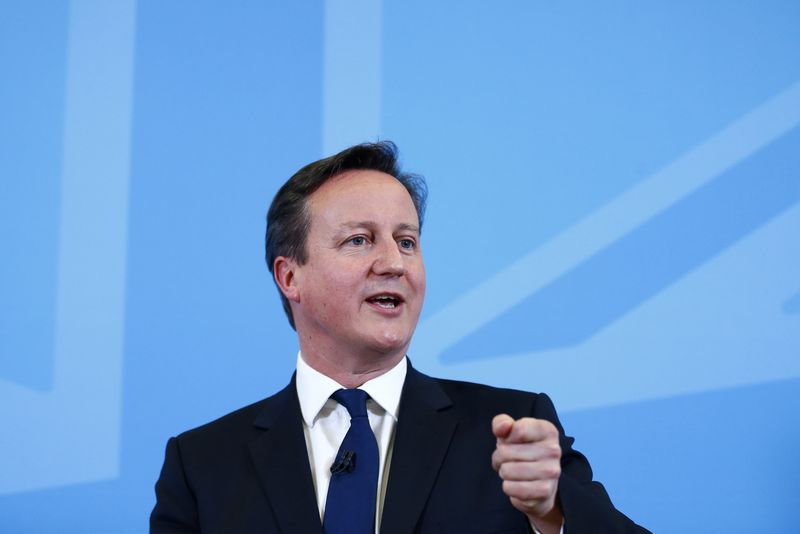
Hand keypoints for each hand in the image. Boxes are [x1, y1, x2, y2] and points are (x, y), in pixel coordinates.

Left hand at [492, 414, 562, 532]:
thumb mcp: (510, 432)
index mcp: (547, 431)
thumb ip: (501, 423)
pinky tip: (518, 484)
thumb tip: (503, 427)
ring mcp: (551, 472)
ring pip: (506, 471)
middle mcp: (553, 450)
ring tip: (513, 472)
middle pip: (505, 452)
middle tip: (509, 460)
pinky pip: (510, 488)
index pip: (518, 430)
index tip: (511, 441)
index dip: (505, 438)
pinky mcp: (545, 491)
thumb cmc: (521, 451)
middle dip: (500, 457)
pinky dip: (508, 488)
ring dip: (504, 473)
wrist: (539, 483)